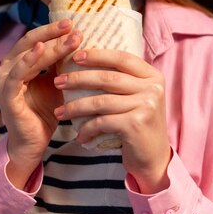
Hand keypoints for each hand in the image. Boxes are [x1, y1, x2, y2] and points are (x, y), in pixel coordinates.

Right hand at [0, 19, 81, 188]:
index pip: (37, 39)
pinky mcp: (6, 94)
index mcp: (19, 61)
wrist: (34, 142)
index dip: (54, 30)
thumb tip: (82, 40)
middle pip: (31, 41)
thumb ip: (62, 63)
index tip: (74, 23)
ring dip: (51, 46)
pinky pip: (17, 74)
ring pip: (28, 55)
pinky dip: (29, 60)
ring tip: (70, 37)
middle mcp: (8, 66)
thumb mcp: (58, 82)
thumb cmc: (46, 111)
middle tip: (72, 25)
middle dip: (52, 32)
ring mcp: (4, 79)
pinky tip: (41, 50)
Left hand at [53, 48, 171, 193]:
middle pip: (107, 78)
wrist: (153, 158)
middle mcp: (152, 88)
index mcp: (152, 75)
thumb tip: (86, 60)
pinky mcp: (136, 125)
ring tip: (59, 112)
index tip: (75, 56)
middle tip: (58, 82)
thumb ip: (123, 80)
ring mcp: (146, 106)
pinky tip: (78, 135)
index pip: (121, 58)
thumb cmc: (138, 123)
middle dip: (78, 79)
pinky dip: (87, 128)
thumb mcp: (137, 96)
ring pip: (101, 101)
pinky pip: (102, 122)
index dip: (97, 55)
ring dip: (75, 106)